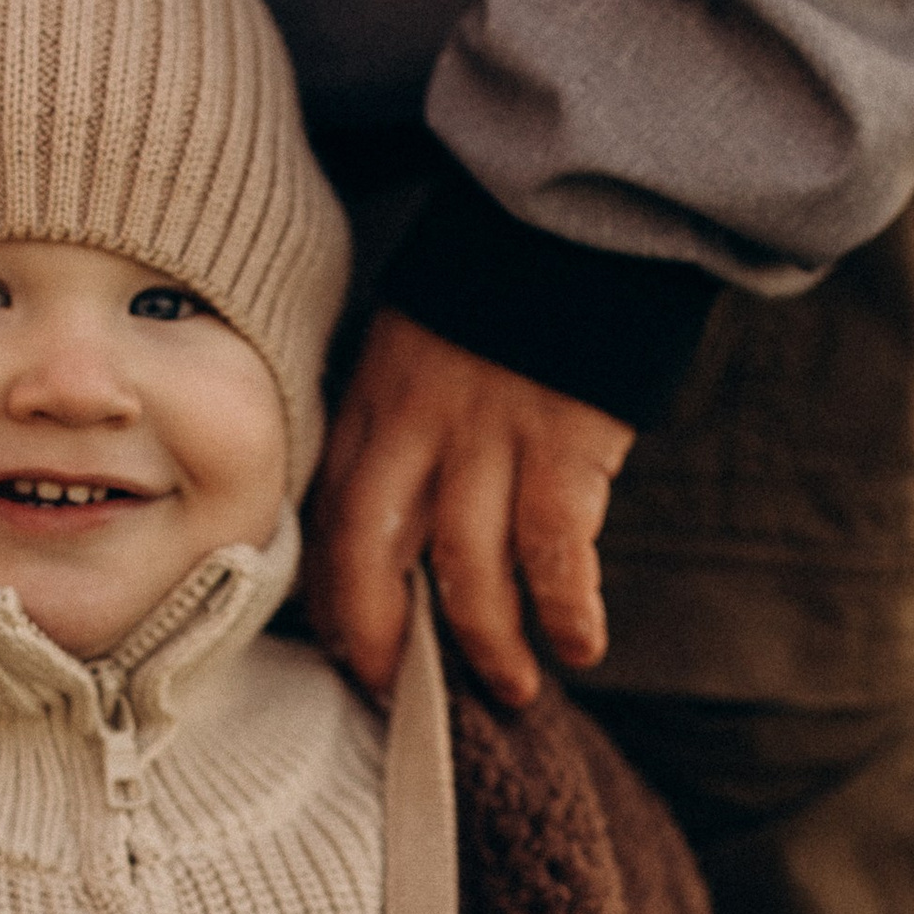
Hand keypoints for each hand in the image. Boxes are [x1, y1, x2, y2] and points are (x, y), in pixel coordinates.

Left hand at [306, 309, 635, 707]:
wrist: (579, 217)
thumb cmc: (499, 295)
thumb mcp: (415, 348)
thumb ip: (398, 427)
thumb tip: (396, 530)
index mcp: (375, 404)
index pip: (333, 521)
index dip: (338, 600)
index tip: (355, 654)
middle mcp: (419, 425)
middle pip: (375, 555)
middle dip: (383, 639)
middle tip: (406, 696)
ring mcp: (491, 434)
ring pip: (468, 570)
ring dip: (489, 644)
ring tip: (512, 687)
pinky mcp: (565, 441)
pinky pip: (556, 551)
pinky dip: (567, 609)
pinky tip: (580, 645)